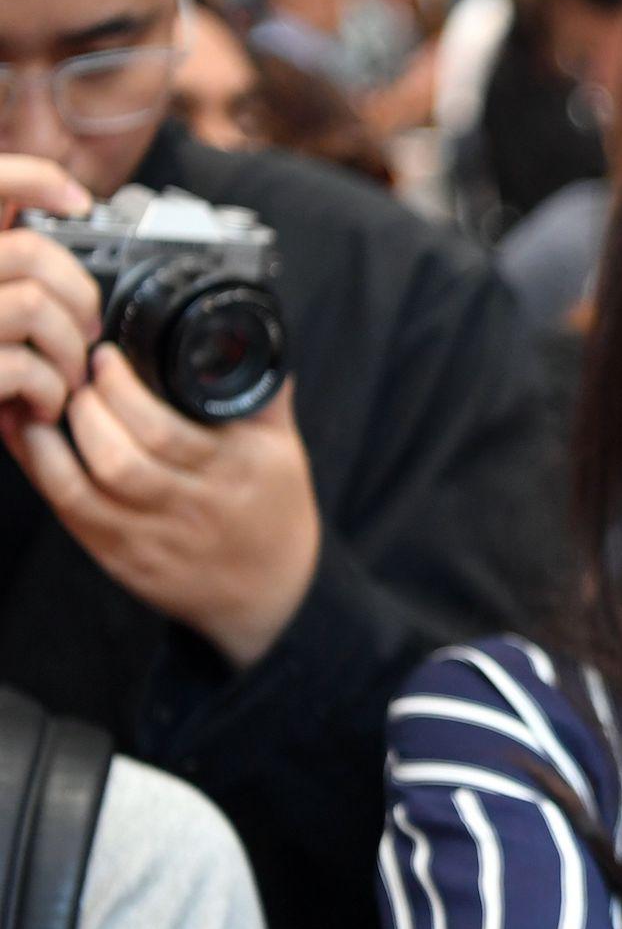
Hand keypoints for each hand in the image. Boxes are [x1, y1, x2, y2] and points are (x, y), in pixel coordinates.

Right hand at [0, 156, 98, 432]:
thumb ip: (4, 266)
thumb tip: (49, 215)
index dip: (35, 178)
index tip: (78, 201)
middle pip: (30, 252)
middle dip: (78, 293)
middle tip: (85, 330)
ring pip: (35, 306)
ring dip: (68, 349)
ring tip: (65, 377)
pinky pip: (26, 367)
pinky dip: (50, 391)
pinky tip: (40, 406)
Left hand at [0, 345, 320, 669]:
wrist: (272, 594)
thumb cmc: (274, 514)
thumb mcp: (285, 452)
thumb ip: (263, 396)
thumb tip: (246, 334)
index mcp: (236, 474)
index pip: (166, 431)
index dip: (122, 390)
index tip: (105, 356)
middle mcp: (193, 510)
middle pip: (120, 459)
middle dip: (86, 408)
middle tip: (74, 376)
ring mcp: (153, 539)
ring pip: (84, 489)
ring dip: (52, 441)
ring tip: (44, 404)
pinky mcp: (123, 560)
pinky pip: (69, 514)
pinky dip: (41, 472)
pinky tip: (30, 440)